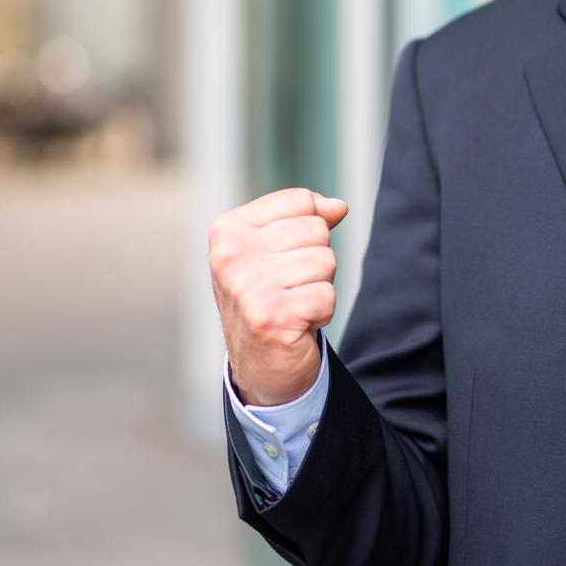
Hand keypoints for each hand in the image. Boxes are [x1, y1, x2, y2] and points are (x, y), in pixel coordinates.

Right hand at [208, 187, 348, 406]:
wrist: (260, 364)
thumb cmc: (269, 298)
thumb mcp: (278, 249)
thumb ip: (307, 219)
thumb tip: (338, 206)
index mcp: (227, 230)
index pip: (300, 201)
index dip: (309, 229)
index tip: (284, 258)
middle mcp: (230, 255)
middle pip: (316, 229)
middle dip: (316, 261)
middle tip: (290, 287)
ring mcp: (247, 287)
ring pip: (326, 261)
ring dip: (319, 287)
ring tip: (293, 304)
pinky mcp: (271, 316)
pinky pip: (327, 295)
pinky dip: (321, 312)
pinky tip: (297, 324)